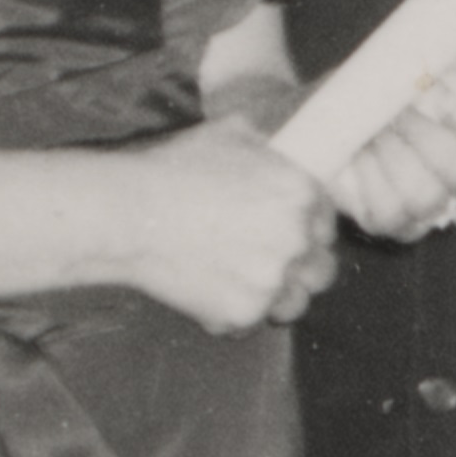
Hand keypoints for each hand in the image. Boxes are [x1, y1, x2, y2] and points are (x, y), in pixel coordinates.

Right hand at [127, 120, 347, 333]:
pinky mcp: (245, 313)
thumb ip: (268, 148)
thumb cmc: (172, 169)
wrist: (128, 214)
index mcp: (301, 194)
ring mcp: (273, 280)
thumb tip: (280, 149)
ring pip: (295, 303)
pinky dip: (235, 314)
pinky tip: (211, 294)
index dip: (307, 229)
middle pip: (321, 268)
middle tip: (266, 262)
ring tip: (243, 285)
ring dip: (276, 297)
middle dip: (299, 267)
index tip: (286, 233)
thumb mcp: (229, 134)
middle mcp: (296, 239)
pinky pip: (254, 323)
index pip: (327, 223)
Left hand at [318, 57, 455, 244]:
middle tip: (396, 106)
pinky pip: (391, 215)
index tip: (442, 94)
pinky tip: (359, 155)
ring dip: (394, 155)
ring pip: (428, 196)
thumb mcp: (430, 62)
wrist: (326, 103)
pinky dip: (370, 180)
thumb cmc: (384, 80)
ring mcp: (430, 203)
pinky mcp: (392, 222)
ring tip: (372, 128)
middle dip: (425, 134)